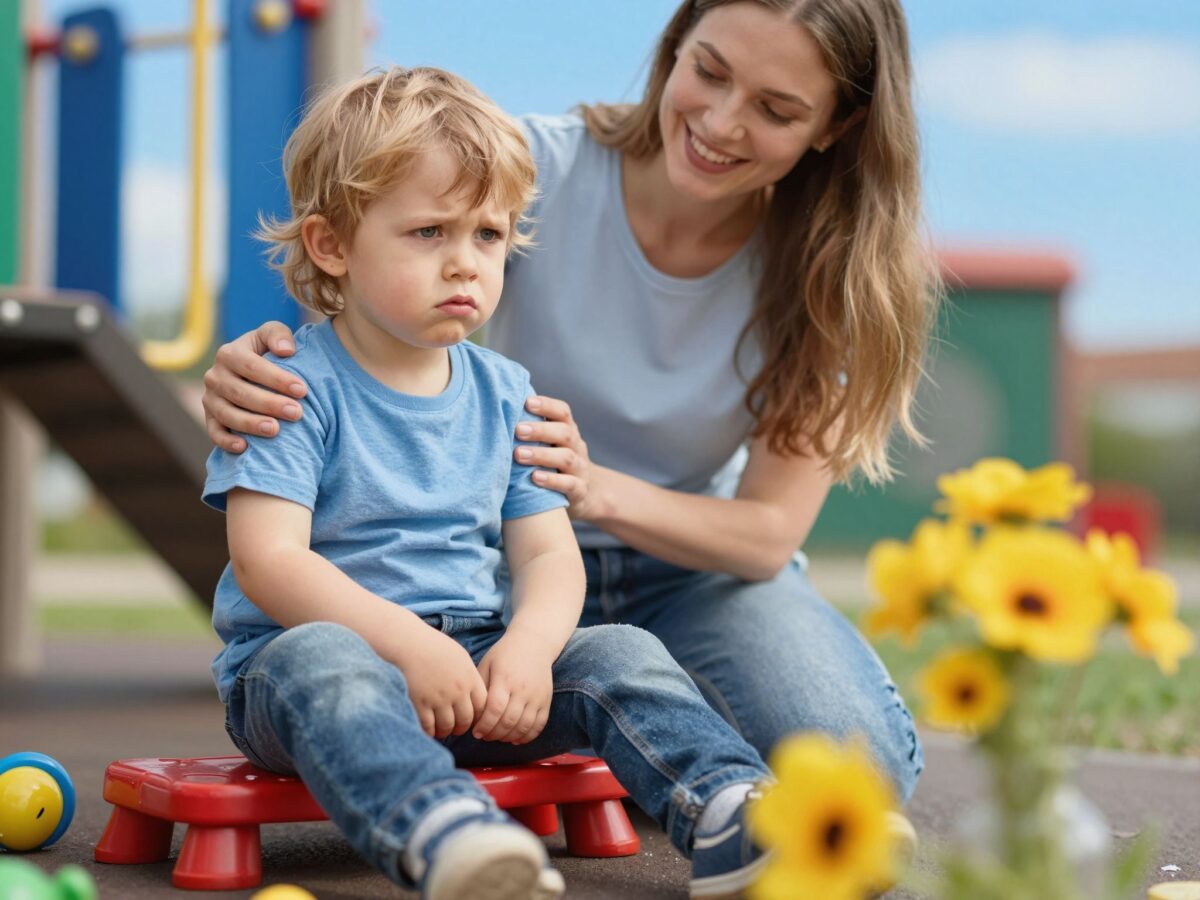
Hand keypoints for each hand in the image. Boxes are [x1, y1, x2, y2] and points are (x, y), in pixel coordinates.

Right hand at [202, 322, 307, 452]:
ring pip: (227, 414)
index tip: (302, 390)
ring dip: (251, 424)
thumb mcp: (271, 335)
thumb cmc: (266, 352)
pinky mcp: (210, 418)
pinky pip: (214, 432)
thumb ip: (278, 334)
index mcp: (229, 354)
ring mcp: (210, 399)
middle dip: (270, 404)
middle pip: (241, 393)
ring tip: (276, 430)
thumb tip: (286, 350)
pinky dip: (226, 441)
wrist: (249, 372)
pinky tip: (244, 448)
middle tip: (297, 413)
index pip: (252, 366)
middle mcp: (215, 376)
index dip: (277, 379)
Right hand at [392, 625, 487, 739]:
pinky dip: (429, 732)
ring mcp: (439, 698)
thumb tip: (475, 694)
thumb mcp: (460, 657)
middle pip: (466, 720)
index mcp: (470, 678)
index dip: (478, 716)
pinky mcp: (420, 703)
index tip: (471, 718)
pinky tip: (428, 730)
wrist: (410, 644)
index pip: (483, 706)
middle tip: (456, 729)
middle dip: (462, 728)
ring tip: (442, 731)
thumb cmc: (434, 647)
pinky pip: (428, 726)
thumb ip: (470, 676)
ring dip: (445, 732)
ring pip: (448, 726)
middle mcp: (457, 690)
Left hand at [473, 630, 555, 743]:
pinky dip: (527, 736)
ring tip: (498, 737)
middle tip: (484, 736)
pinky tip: (515, 739)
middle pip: (509, 721)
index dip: (484, 725)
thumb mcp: (487, 664)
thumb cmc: (505, 654)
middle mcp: (522, 689)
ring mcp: (537, 696)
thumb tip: (472, 713)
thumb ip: (480, 688)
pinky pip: (539, 724)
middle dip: (493, 734)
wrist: (534, 643)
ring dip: (509, 737)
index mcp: (504, 679)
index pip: (494, 709)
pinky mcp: (546, 700)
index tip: (475, 732)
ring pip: (524, 726)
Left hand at [515, 396, 600, 519]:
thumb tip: (496, 409)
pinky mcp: (580, 491)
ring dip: (542, 455)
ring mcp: (580, 469)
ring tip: (519, 454)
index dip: (546, 406)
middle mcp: (576, 446)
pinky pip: (570, 484)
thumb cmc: (551, 462)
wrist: (582, 492)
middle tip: (517, 430)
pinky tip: (534, 478)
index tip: (526, 402)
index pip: (562, 412)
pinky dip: (552, 481)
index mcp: (567, 430)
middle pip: (564, 433)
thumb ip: (528, 430)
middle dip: (540, 430)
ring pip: (566, 458)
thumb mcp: (548, 444)